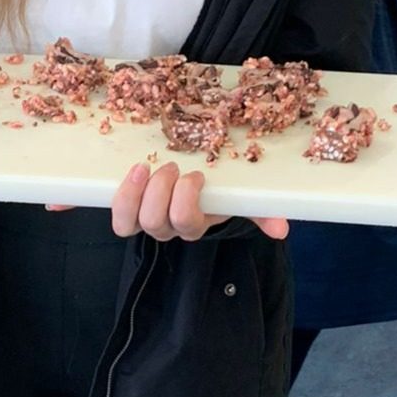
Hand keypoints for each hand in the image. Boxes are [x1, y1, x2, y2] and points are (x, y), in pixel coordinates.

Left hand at [110, 161, 288, 242]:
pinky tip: (124, 176)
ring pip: (129, 222)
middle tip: (173, 168)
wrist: (191, 186)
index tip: (196, 176)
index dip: (185, 201)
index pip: (186, 224)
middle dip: (161, 191)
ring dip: (136, 193)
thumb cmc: (213, 191)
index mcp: (194, 224)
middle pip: (156, 223)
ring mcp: (143, 219)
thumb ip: (259, 211)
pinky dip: (117, 196)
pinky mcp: (126, 208)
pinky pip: (115, 214)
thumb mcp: (237, 198)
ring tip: (145, 168)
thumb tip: (281, 228)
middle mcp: (166, 227)